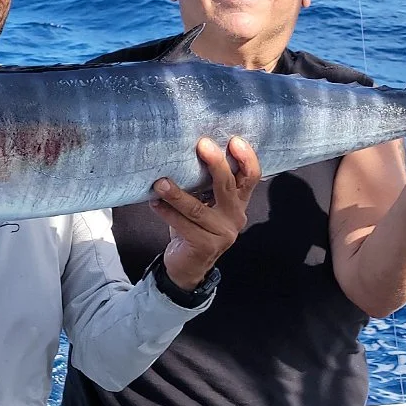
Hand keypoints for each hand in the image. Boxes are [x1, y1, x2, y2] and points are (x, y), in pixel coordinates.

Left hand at [151, 136, 259, 290]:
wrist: (188, 266)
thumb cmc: (193, 227)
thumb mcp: (204, 204)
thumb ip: (204, 185)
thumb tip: (184, 151)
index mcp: (237, 202)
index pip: (251, 177)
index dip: (246, 158)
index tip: (235, 140)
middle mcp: (235, 217)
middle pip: (228, 186)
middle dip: (216, 164)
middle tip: (202, 145)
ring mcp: (222, 233)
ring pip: (198, 209)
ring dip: (177, 193)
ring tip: (161, 182)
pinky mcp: (205, 246)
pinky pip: (183, 225)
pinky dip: (167, 212)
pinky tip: (154, 202)